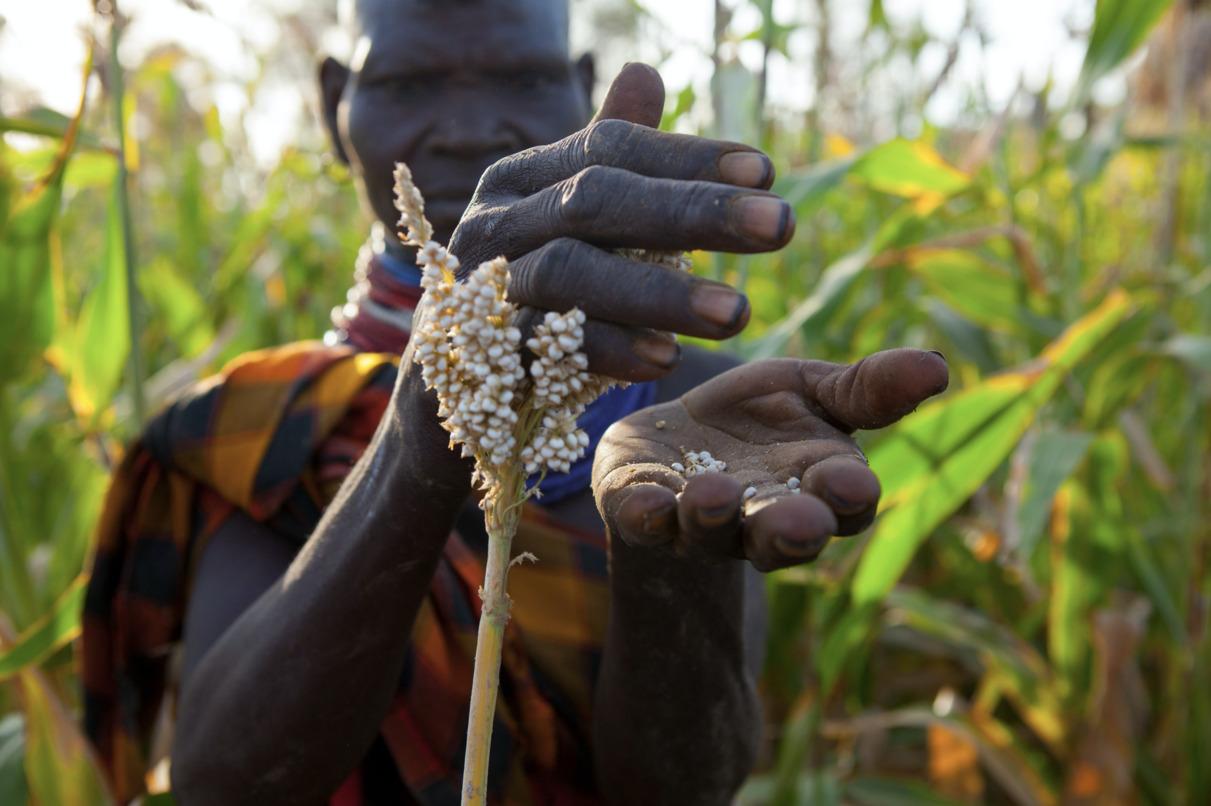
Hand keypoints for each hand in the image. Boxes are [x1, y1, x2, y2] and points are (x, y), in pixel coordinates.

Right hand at [446, 63, 794, 382]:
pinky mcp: (479, 354)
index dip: (688, 157)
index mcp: (523, 178)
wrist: (464, 388)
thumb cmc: (540, 295)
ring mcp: (481, 287)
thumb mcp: (577, 225)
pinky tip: (668, 359)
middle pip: (594, 200)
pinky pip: (545, 347)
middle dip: (692, 212)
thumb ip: (611, 160)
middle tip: (782, 226)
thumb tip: (646, 72)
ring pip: (570, 272)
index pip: (609, 148)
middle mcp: (495, 221)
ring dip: (659, 292)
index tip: (768, 172)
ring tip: (740, 312)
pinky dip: (609, 350)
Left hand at [592, 349, 948, 570]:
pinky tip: (647, 503)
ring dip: (714, 519)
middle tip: (799, 524)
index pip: (842, 502)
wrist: (675, 434)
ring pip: (710, 535)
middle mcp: (760, 519)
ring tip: (713, 496)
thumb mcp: (813, 389)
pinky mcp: (641, 512)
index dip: (847, 496)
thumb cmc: (759, 415)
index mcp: (815, 486)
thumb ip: (867, 389)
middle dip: (789, 531)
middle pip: (781, 537)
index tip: (854, 484)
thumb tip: (938, 367)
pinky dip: (645, 516)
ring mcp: (698, 524)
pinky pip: (643, 523)